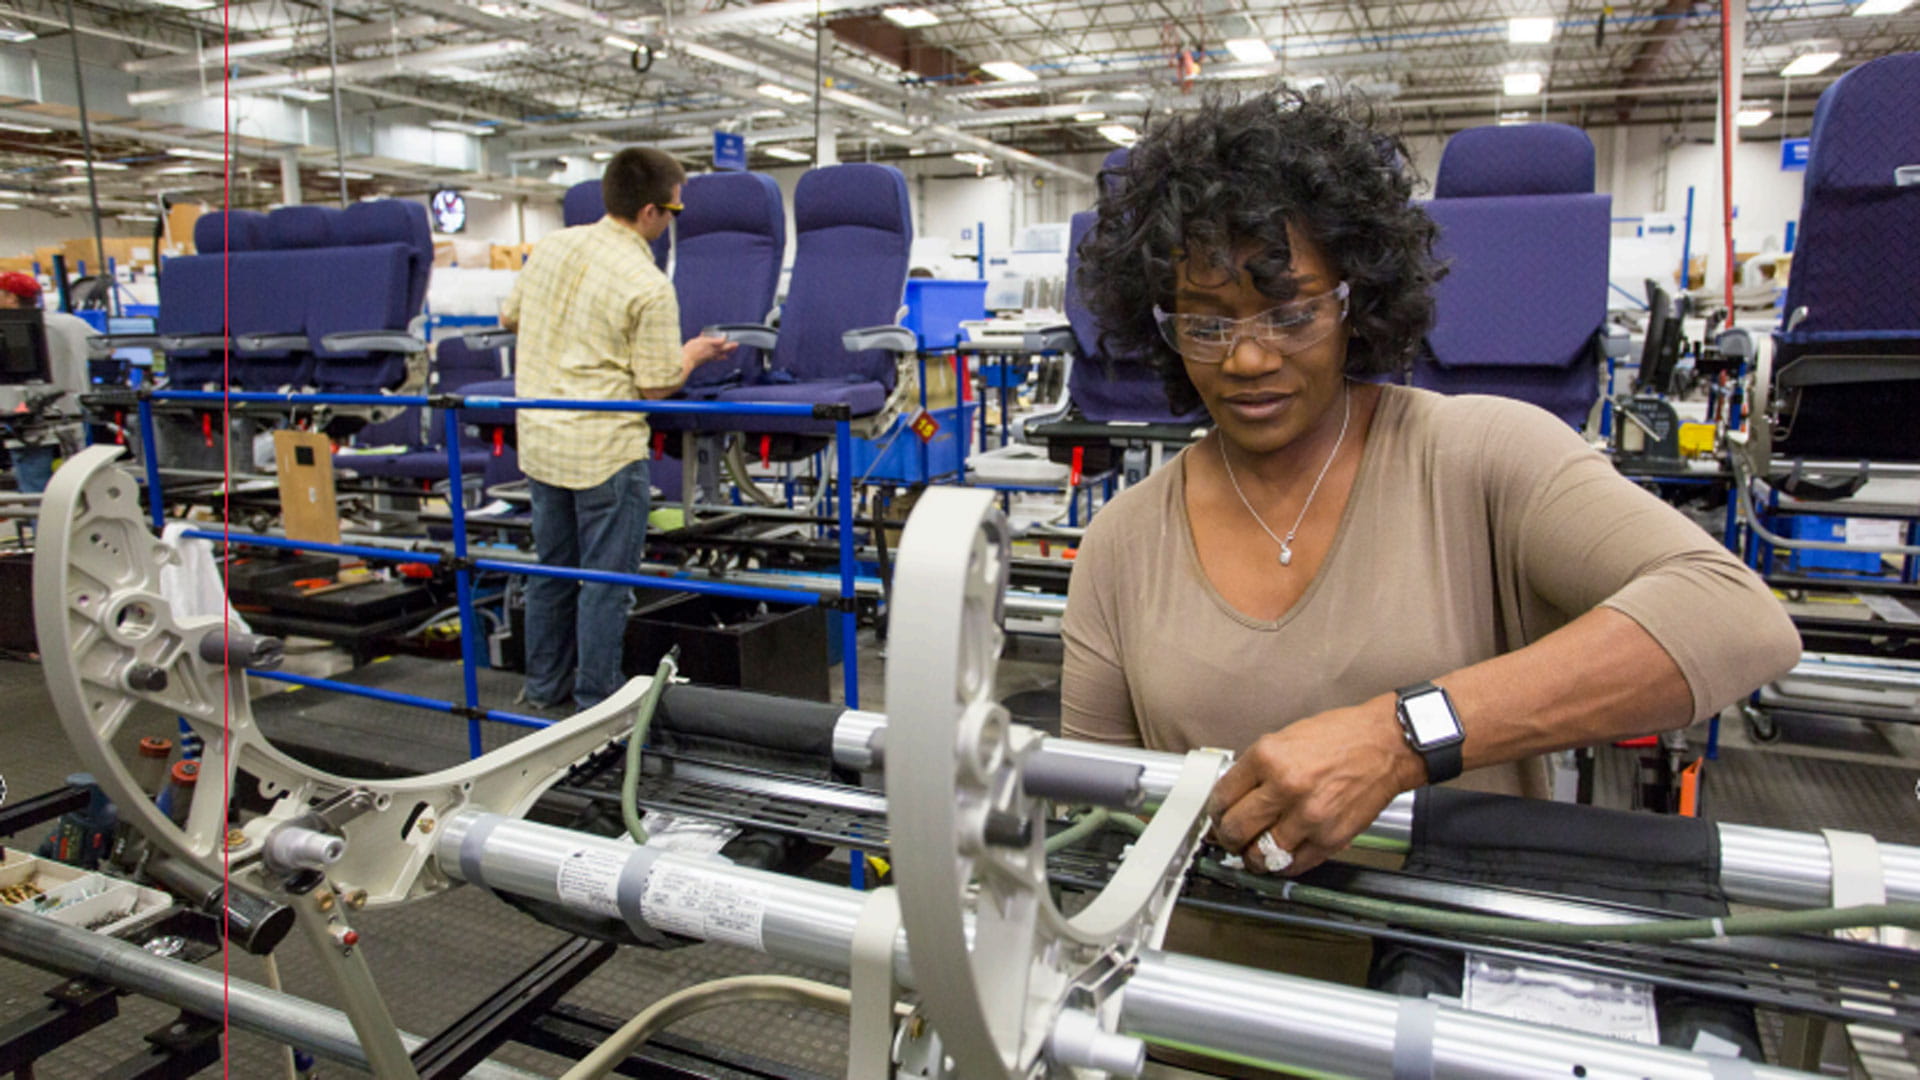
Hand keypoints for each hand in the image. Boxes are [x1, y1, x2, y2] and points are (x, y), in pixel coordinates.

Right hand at [683, 334, 737, 368]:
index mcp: (709, 343)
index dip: (724, 338)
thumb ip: (702, 338)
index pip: (721, 341)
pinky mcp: (708, 360)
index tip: (726, 335)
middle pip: (724, 347)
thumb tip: (704, 335)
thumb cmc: (690, 350)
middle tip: (736, 344)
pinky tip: (725, 357)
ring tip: (733, 349)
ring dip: (729, 350)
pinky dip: (722, 356)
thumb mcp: (696, 340)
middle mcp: (712, 350)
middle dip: (730, 345)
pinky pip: (718, 358)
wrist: (686, 360)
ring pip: (722, 353)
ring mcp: (711, 355)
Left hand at [1207, 694, 1423, 875]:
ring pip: (1261, 854)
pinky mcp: (1330, 838)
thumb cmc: (1341, 737)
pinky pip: (1293, 864)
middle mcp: (1285, 787)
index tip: (1218, 816)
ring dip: (1252, 857)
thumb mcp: (1286, 738)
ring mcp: (1308, 816)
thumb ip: (1258, 768)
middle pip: (1235, 829)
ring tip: (1253, 852)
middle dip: (1227, 837)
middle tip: (1230, 837)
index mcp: (1268, 757)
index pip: (1222, 796)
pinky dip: (1282, 865)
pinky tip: (1280, 856)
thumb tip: (1235, 795)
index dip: (1214, 811)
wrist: (1387, 745)